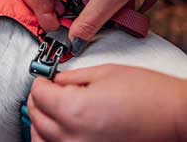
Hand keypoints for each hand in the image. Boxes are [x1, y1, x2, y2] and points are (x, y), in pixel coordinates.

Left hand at [28, 65, 186, 141]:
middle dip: (38, 99)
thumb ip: (72, 77)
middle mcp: (72, 137)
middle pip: (36, 116)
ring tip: (51, 108)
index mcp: (75, 110)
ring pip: (40, 140)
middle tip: (48, 89)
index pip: (38, 94)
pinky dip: (49, 140)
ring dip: (40, 121)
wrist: (172, 117)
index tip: (45, 78)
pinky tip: (59, 129)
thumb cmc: (146, 94)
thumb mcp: (103, 73)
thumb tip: (55, 80)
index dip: (40, 82)